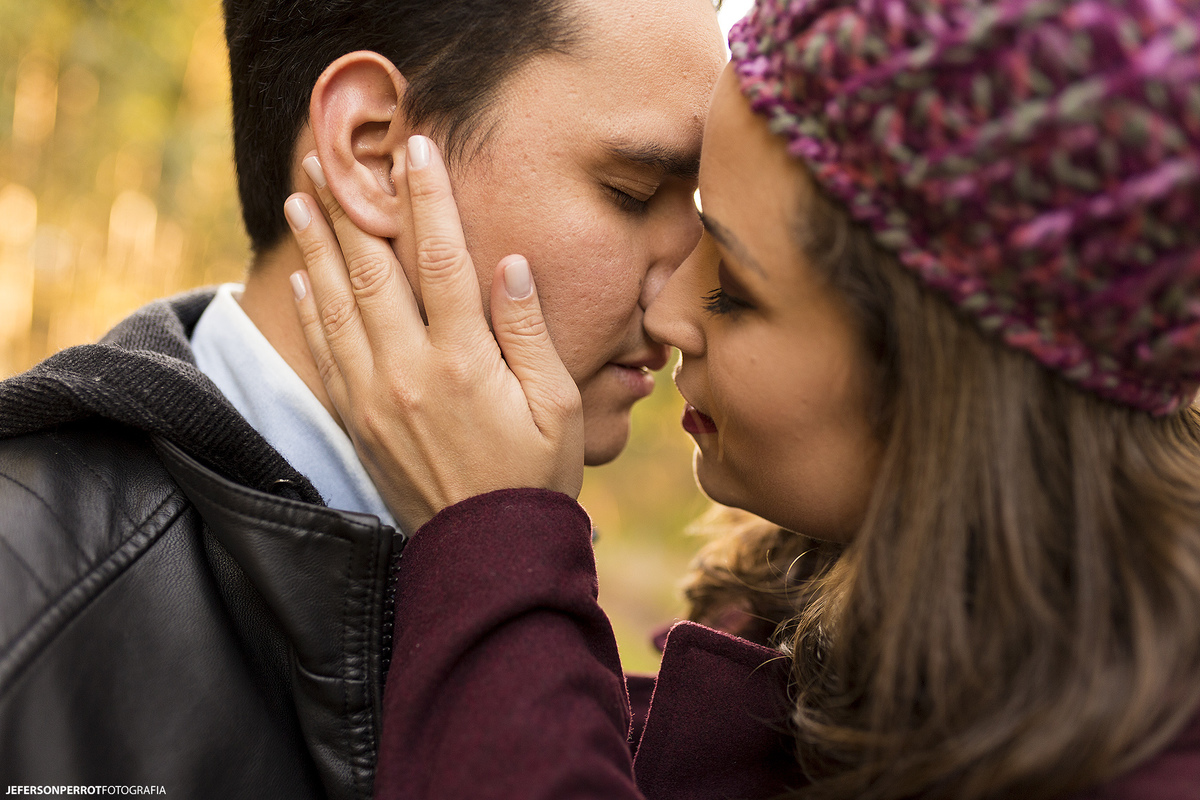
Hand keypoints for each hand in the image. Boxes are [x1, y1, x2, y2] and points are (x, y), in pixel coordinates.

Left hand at [284, 135, 583, 531]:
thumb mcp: (556, 406)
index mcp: (464, 362)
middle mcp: (407, 371)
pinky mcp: (355, 422)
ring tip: (300, 198)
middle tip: (331, 159)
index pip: (441, 260)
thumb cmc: (533, 477)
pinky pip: (324, 353)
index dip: (427, 199)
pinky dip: (311, 309)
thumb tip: (509, 265)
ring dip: (317, 246)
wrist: (484, 555)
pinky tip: (303, 277)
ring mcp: (372, 397)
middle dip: (351, 207)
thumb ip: (529, 333)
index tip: (416, 150)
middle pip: (372, 271)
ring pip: (336, 304)